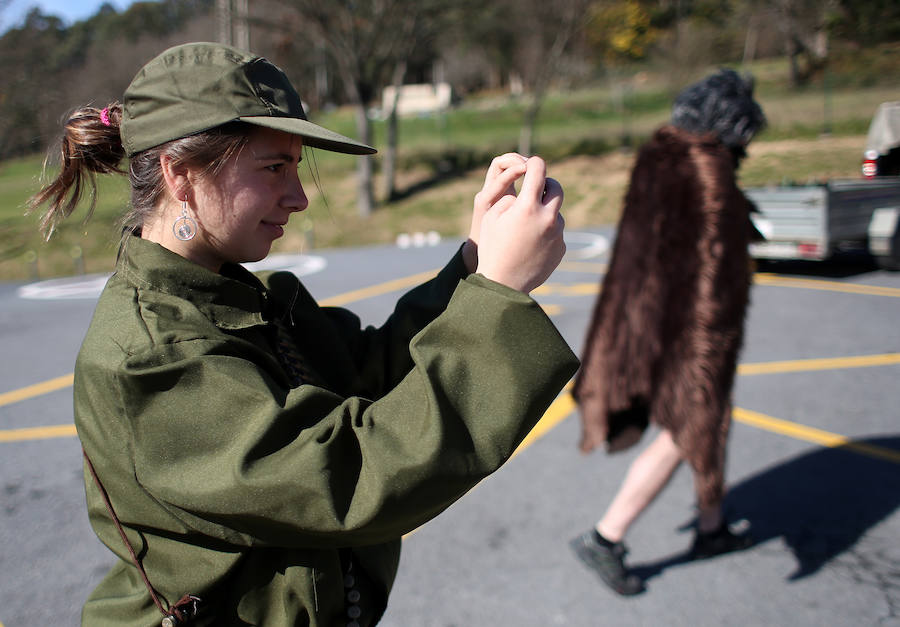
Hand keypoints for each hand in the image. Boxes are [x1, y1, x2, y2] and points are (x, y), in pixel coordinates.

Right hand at [474, 156, 565, 293]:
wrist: (504, 284)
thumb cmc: (492, 248)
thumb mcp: (491, 217)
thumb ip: (509, 198)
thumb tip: (523, 194)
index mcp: (527, 207)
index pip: (539, 170)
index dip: (534, 163)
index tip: (531, 164)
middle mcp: (547, 218)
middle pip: (556, 187)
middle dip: (546, 184)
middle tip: (535, 190)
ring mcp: (557, 233)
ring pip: (557, 212)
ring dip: (546, 212)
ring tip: (527, 227)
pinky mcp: (561, 247)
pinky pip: (557, 232)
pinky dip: (547, 232)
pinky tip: (532, 244)